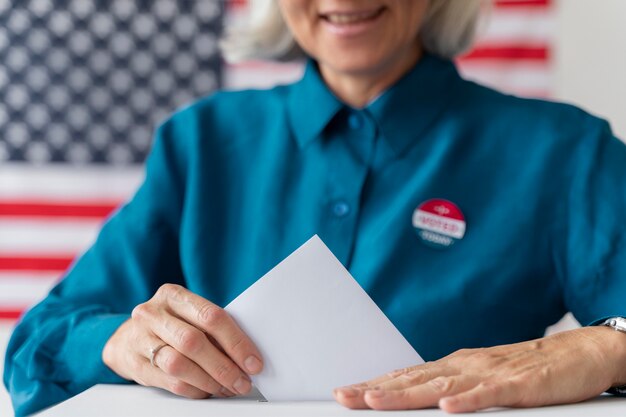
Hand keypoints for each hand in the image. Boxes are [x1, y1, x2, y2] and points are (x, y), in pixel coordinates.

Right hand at [103, 284, 262, 398]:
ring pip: (180, 365)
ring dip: (210, 381)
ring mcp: (140, 339)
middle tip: (243, 381)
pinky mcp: (135, 365)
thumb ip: (212, 327)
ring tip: (228, 388)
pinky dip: (195, 390)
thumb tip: (247, 355)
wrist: (126, 338)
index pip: (211, 317)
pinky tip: (208, 391)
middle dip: (224, 366)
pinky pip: (171, 382)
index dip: (236, 342)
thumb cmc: (168, 324)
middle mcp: (153, 314)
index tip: (253, 362)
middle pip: (194, 342)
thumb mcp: (187, 314)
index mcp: (173, 295)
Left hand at [334, 327, 625, 412]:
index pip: (406, 376)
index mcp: (454, 366)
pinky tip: (447, 408)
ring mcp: (489, 374)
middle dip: (377, 390)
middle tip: (344, 397)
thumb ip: (452, 387)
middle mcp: (464, 366)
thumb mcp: (481, 379)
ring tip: (375, 401)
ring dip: (406, 394)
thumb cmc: (525, 369)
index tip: (346, 393)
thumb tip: (420, 399)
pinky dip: (467, 401)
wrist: (576, 354)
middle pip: (413, 380)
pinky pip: (489, 395)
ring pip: (441, 386)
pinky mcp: (518, 385)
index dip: (375, 385)